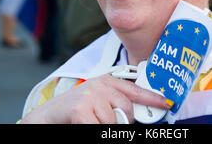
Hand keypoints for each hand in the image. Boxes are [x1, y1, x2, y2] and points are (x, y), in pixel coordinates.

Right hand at [21, 74, 169, 123]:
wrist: (46, 117)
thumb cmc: (74, 112)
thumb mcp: (97, 100)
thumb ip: (115, 101)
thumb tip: (132, 113)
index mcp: (105, 81)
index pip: (134, 88)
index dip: (151, 97)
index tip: (165, 103)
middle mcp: (99, 84)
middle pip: (127, 109)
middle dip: (122, 121)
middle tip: (106, 122)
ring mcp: (90, 95)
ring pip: (114, 121)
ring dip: (104, 127)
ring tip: (90, 121)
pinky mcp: (81, 109)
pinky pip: (100, 128)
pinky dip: (93, 129)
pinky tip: (83, 124)